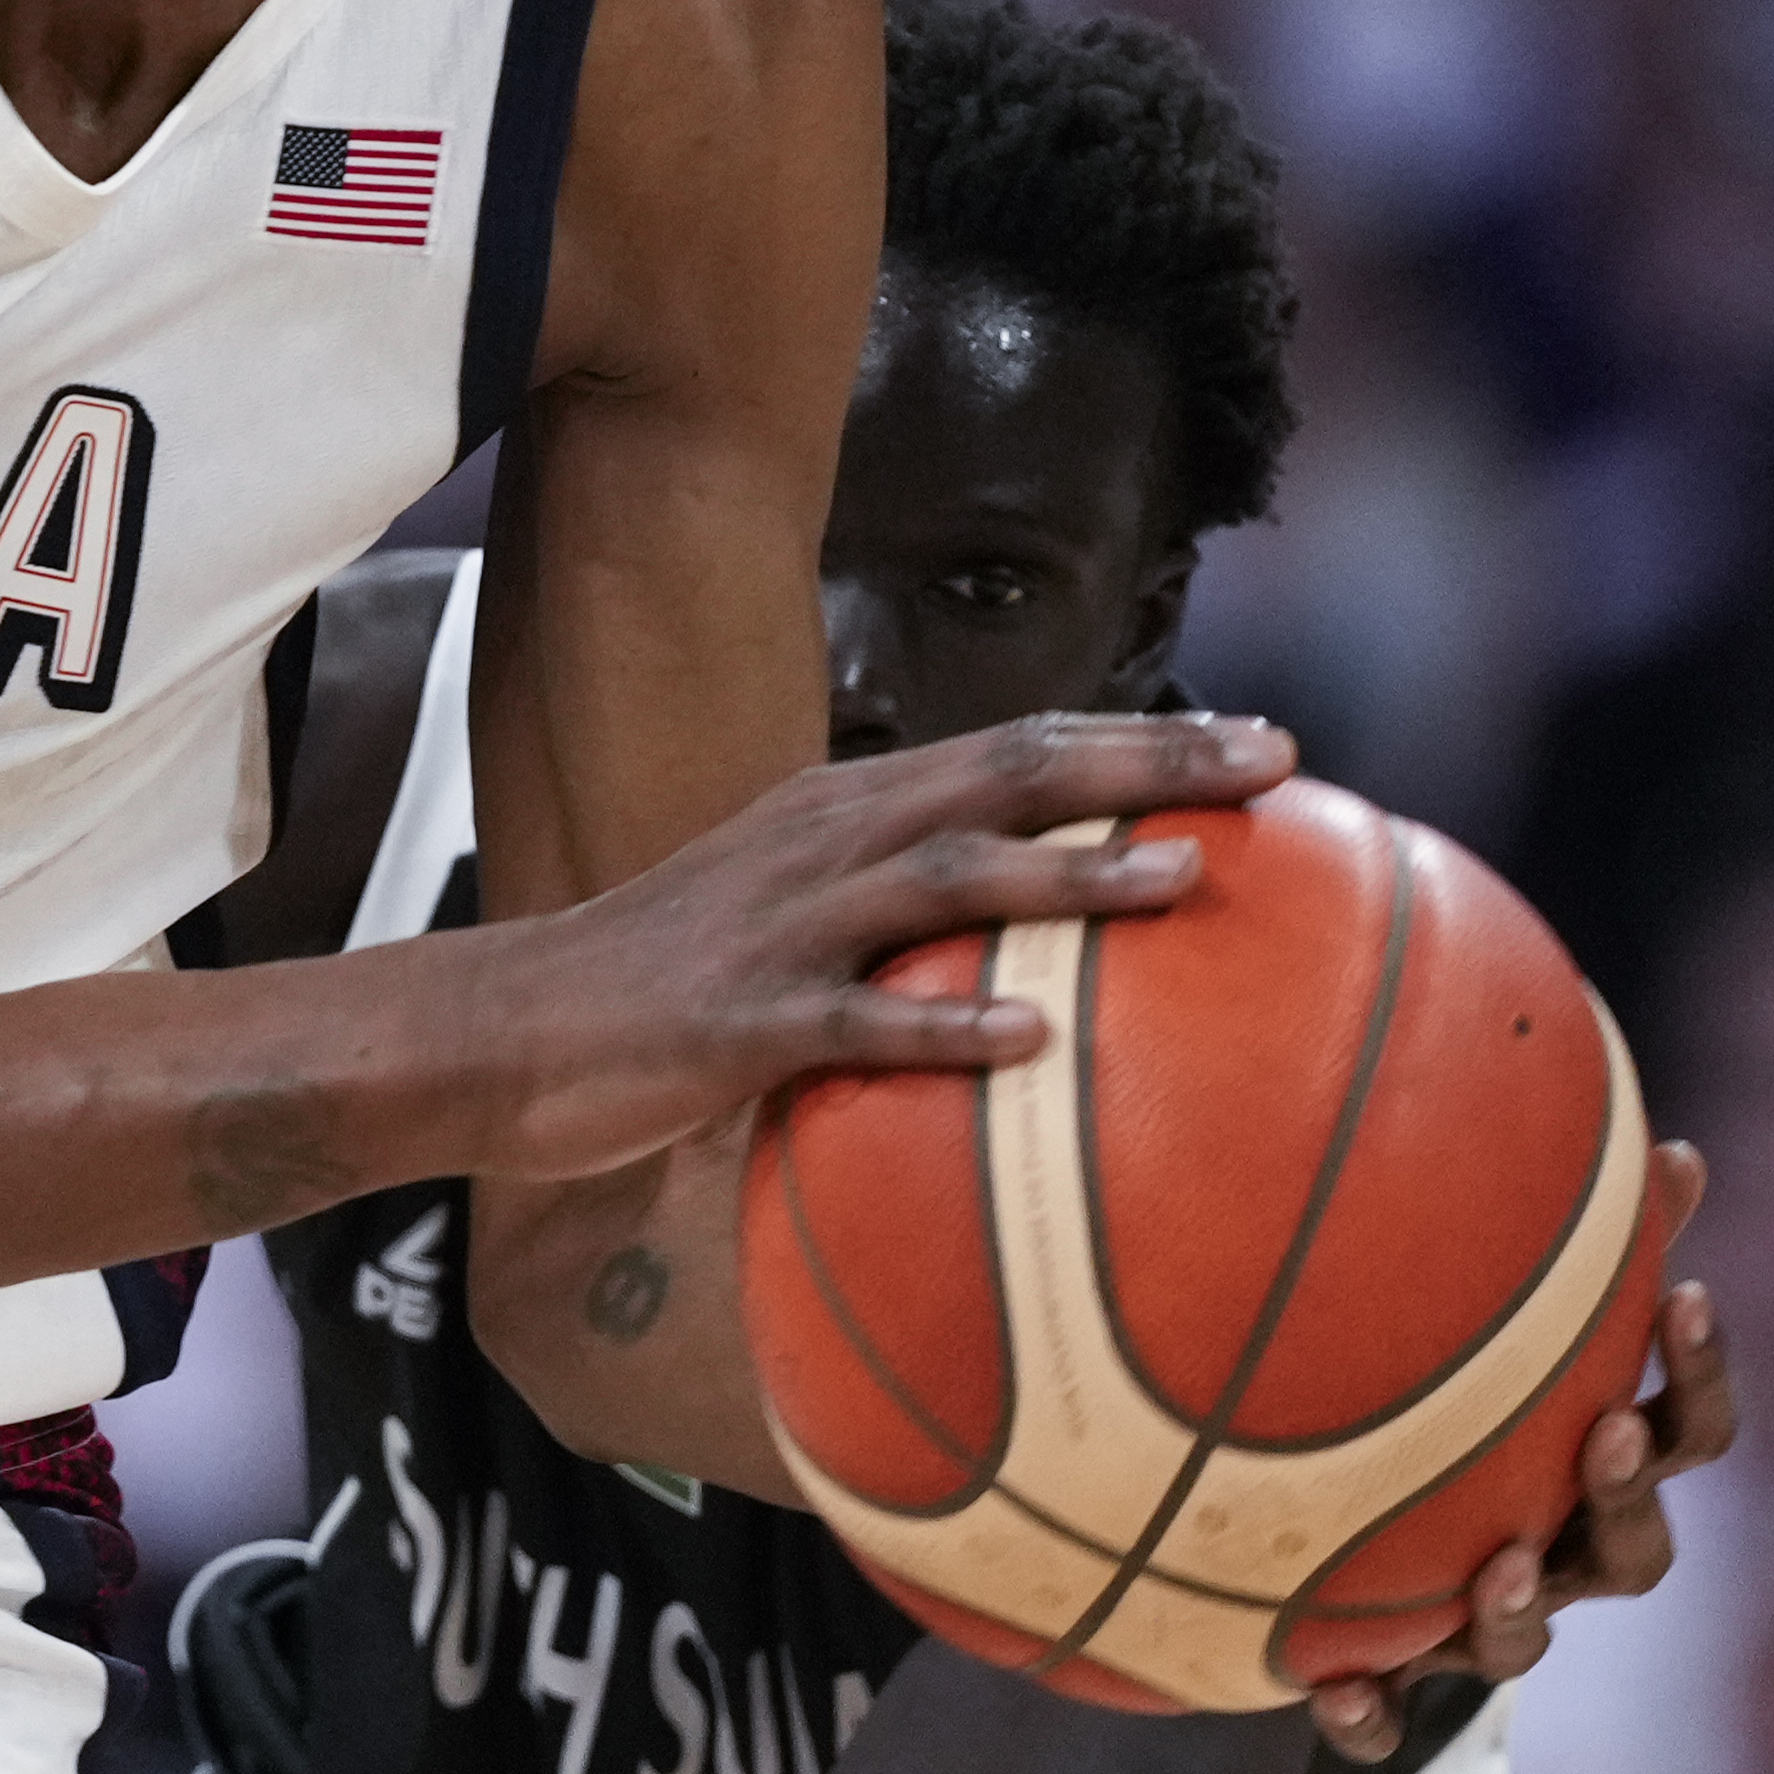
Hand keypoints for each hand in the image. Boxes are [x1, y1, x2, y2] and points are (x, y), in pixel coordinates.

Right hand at [481, 713, 1298, 1180]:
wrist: (502, 1031)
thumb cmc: (661, 990)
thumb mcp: (788, 924)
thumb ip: (898, 925)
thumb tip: (1035, 969)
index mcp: (843, 811)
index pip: (1018, 746)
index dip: (1144, 735)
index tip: (1263, 743)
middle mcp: (823, 842)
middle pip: (1007, 775)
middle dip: (1146, 764)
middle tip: (1271, 765)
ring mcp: (779, 927)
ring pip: (944, 877)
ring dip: (1067, 875)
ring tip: (1179, 882)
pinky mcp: (736, 1021)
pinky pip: (854, 1023)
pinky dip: (943, 1025)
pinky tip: (1028, 1039)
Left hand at [1297, 1138, 1735, 1757]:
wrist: (1333, 1555)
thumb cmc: (1446, 1400)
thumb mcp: (1503, 1319)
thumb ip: (1572, 1242)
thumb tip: (1658, 1137)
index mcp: (1597, 1468)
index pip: (1692, 1432)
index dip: (1700, 1377)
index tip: (1685, 1295)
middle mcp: (1560, 1554)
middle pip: (1637, 1552)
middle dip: (1630, 1494)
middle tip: (1609, 1428)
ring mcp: (1484, 1626)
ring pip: (1527, 1643)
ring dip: (1518, 1611)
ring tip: (1493, 1569)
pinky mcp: (1399, 1683)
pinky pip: (1391, 1716)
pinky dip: (1370, 1707)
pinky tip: (1331, 1689)